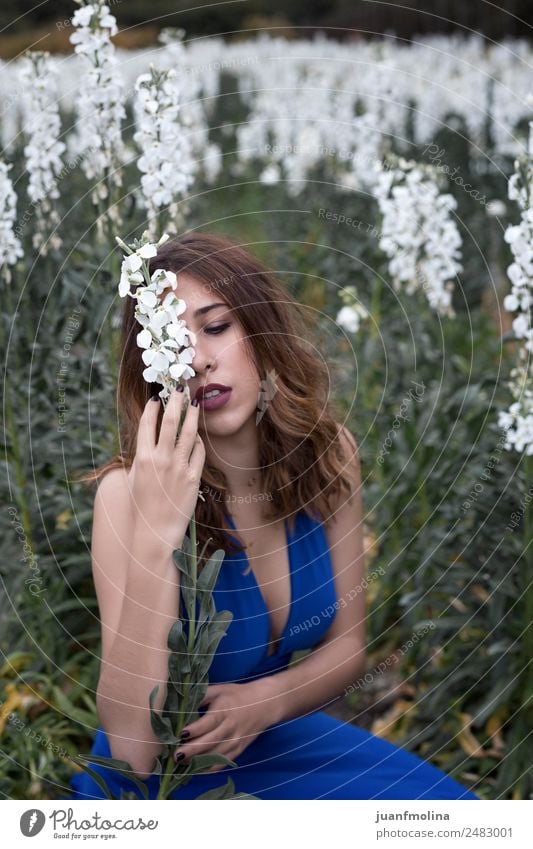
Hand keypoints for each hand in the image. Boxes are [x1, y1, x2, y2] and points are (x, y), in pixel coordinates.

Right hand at [127, 387, 205, 551]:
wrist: (154, 531)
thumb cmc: (141, 505)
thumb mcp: (134, 477)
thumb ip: (142, 456)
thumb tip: (148, 438)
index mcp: (142, 458)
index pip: (148, 424)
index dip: (152, 408)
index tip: (156, 397)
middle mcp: (161, 459)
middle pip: (170, 422)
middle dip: (176, 402)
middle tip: (180, 389)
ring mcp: (178, 468)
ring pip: (188, 433)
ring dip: (192, 415)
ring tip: (195, 403)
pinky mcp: (193, 478)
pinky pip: (199, 453)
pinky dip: (199, 442)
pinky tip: (198, 437)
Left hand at [173, 682, 274, 772]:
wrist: (265, 704)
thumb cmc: (237, 695)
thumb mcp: (219, 689)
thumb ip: (200, 696)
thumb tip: (180, 705)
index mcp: (224, 710)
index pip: (208, 723)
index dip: (194, 730)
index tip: (179, 735)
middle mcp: (230, 727)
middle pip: (209, 742)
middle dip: (191, 750)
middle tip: (175, 755)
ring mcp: (236, 741)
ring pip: (215, 755)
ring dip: (198, 762)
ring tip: (181, 764)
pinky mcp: (239, 750)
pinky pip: (222, 762)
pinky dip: (209, 768)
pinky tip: (196, 770)